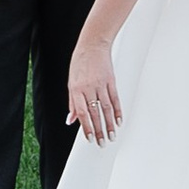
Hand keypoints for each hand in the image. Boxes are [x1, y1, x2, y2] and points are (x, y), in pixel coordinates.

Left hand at [67, 27, 121, 141]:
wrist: (93, 45)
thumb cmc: (80, 63)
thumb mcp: (71, 82)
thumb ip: (72, 102)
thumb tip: (70, 120)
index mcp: (77, 89)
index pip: (82, 113)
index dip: (86, 127)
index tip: (89, 138)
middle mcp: (89, 88)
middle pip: (95, 113)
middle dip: (99, 130)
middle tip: (102, 143)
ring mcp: (101, 84)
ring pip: (106, 109)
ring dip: (109, 124)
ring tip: (111, 136)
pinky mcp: (111, 81)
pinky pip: (115, 99)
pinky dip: (117, 111)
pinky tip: (118, 121)